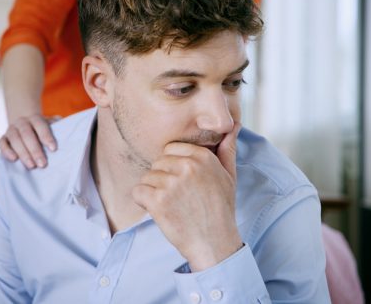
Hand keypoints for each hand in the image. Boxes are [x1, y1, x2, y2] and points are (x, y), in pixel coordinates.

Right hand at [0, 114, 59, 168]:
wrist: (27, 125)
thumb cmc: (45, 130)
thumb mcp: (53, 126)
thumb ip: (60, 127)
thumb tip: (70, 132)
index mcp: (35, 118)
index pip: (40, 125)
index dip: (46, 136)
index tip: (54, 149)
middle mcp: (22, 122)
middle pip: (27, 134)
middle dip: (35, 150)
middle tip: (43, 164)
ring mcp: (11, 129)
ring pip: (15, 140)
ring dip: (23, 153)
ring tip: (31, 166)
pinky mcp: (3, 138)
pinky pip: (2, 143)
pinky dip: (6, 151)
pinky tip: (14, 159)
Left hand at [132, 123, 242, 271]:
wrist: (215, 243)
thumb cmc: (221, 209)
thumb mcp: (230, 176)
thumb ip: (227, 149)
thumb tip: (232, 126)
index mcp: (202, 157)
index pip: (171, 149)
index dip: (172, 166)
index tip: (182, 183)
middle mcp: (187, 166)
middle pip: (158, 162)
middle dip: (162, 178)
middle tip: (177, 197)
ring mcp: (171, 183)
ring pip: (147, 177)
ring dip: (153, 191)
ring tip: (171, 206)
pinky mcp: (158, 201)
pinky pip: (138, 191)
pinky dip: (143, 202)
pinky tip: (158, 211)